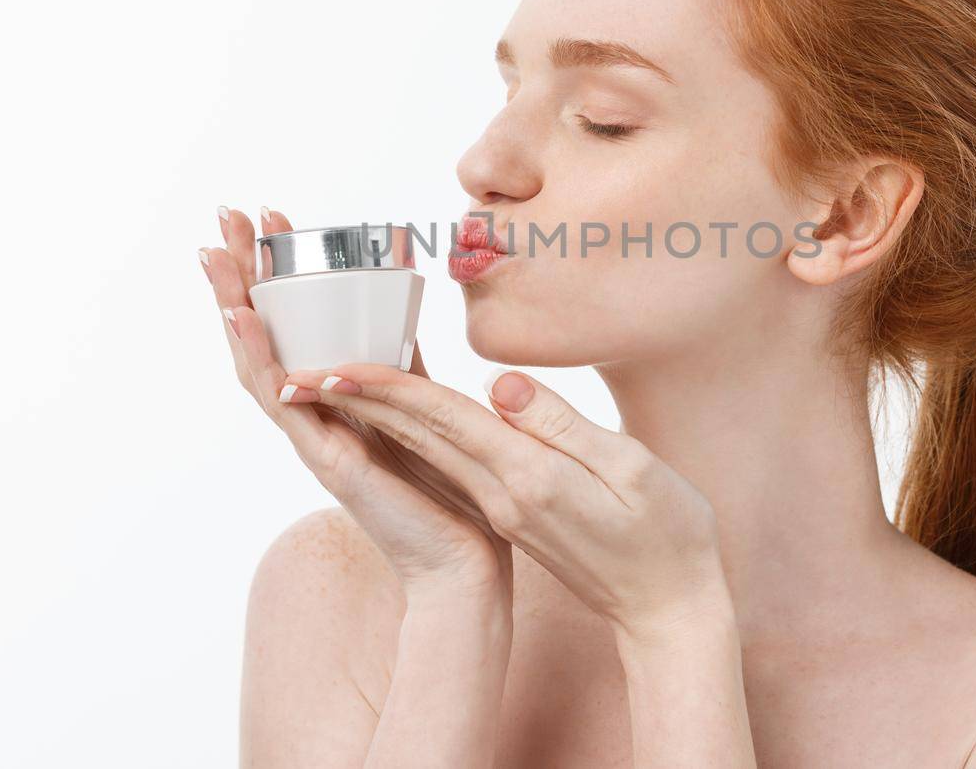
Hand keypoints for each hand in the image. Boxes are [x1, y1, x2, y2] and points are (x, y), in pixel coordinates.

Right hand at [201, 207, 511, 606]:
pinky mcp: (326, 460)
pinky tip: (245, 320)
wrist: (464, 560)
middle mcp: (311, 417)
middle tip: (222, 217)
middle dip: (240, 274)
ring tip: (215, 256)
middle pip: (260, 337)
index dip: (274, 271)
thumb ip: (400, 363)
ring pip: (257, 364)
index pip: (288, 324)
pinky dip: (262, 358)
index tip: (267, 217)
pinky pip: (284, 404)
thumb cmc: (445, 491)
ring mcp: (312, 438)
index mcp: (330, 400)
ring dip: (234, 306)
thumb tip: (395, 310)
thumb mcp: (421, 404)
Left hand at [278, 363, 734, 642]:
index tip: (335, 365)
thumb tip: (499, 384)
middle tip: (305, 369)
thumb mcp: (632, 470)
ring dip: (375, 411)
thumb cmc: (670, 537)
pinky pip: (451, 458)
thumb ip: (563, 426)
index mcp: (528, 479)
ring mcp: (503, 506)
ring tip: (329, 380)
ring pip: (427, 445)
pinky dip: (415, 427)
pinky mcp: (511, 511)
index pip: (443, 420)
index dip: (388, 387)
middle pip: (417, 431)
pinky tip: (399, 408)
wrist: (670, 610)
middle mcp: (502, 493)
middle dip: (358, 395)